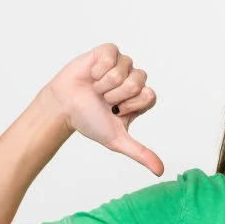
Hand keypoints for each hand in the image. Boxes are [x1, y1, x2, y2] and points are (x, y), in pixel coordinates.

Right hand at [44, 43, 163, 175]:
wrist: (64, 107)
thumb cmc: (89, 121)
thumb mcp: (117, 140)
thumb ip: (140, 153)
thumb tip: (160, 171)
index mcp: (141, 98)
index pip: (149, 96)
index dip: (130, 105)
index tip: (116, 111)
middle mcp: (134, 79)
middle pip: (138, 82)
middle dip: (116, 94)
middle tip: (104, 100)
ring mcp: (122, 64)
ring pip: (123, 69)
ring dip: (105, 83)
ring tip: (96, 89)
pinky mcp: (108, 52)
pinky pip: (112, 55)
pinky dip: (99, 69)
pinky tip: (92, 76)